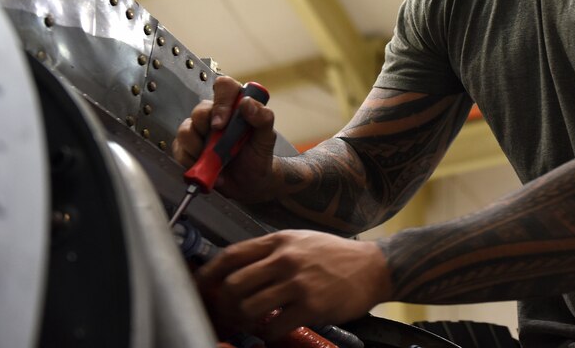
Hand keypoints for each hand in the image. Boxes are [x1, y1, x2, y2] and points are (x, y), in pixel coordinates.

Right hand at [172, 75, 277, 202]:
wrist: (250, 182)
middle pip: (200, 110)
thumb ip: (263, 118)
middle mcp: (214, 115)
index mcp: (235, 105)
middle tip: (220, 146)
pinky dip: (192, 162)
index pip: (223, 87)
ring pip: (186, 129)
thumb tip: (247, 103)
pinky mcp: (188, 149)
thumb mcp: (266, 137)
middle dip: (208, 130)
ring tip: (215, 161)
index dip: (221, 102)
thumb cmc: (258, 155)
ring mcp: (200, 132)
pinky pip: (179, 150)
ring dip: (199, 148)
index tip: (222, 124)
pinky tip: (208, 169)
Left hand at [195, 230, 392, 340]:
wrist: (373, 267)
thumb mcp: (300, 241)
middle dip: (224, 304)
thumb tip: (236, 270)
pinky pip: (274, 326)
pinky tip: (273, 330)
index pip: (231, 255)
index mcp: (279, 241)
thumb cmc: (336, 255)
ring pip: (249, 307)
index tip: (200, 287)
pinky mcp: (311, 305)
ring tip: (250, 324)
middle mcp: (285, 258)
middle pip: (234, 284)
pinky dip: (268, 333)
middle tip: (228, 314)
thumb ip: (270, 252)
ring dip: (244, 322)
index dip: (208, 274)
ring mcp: (298, 282)